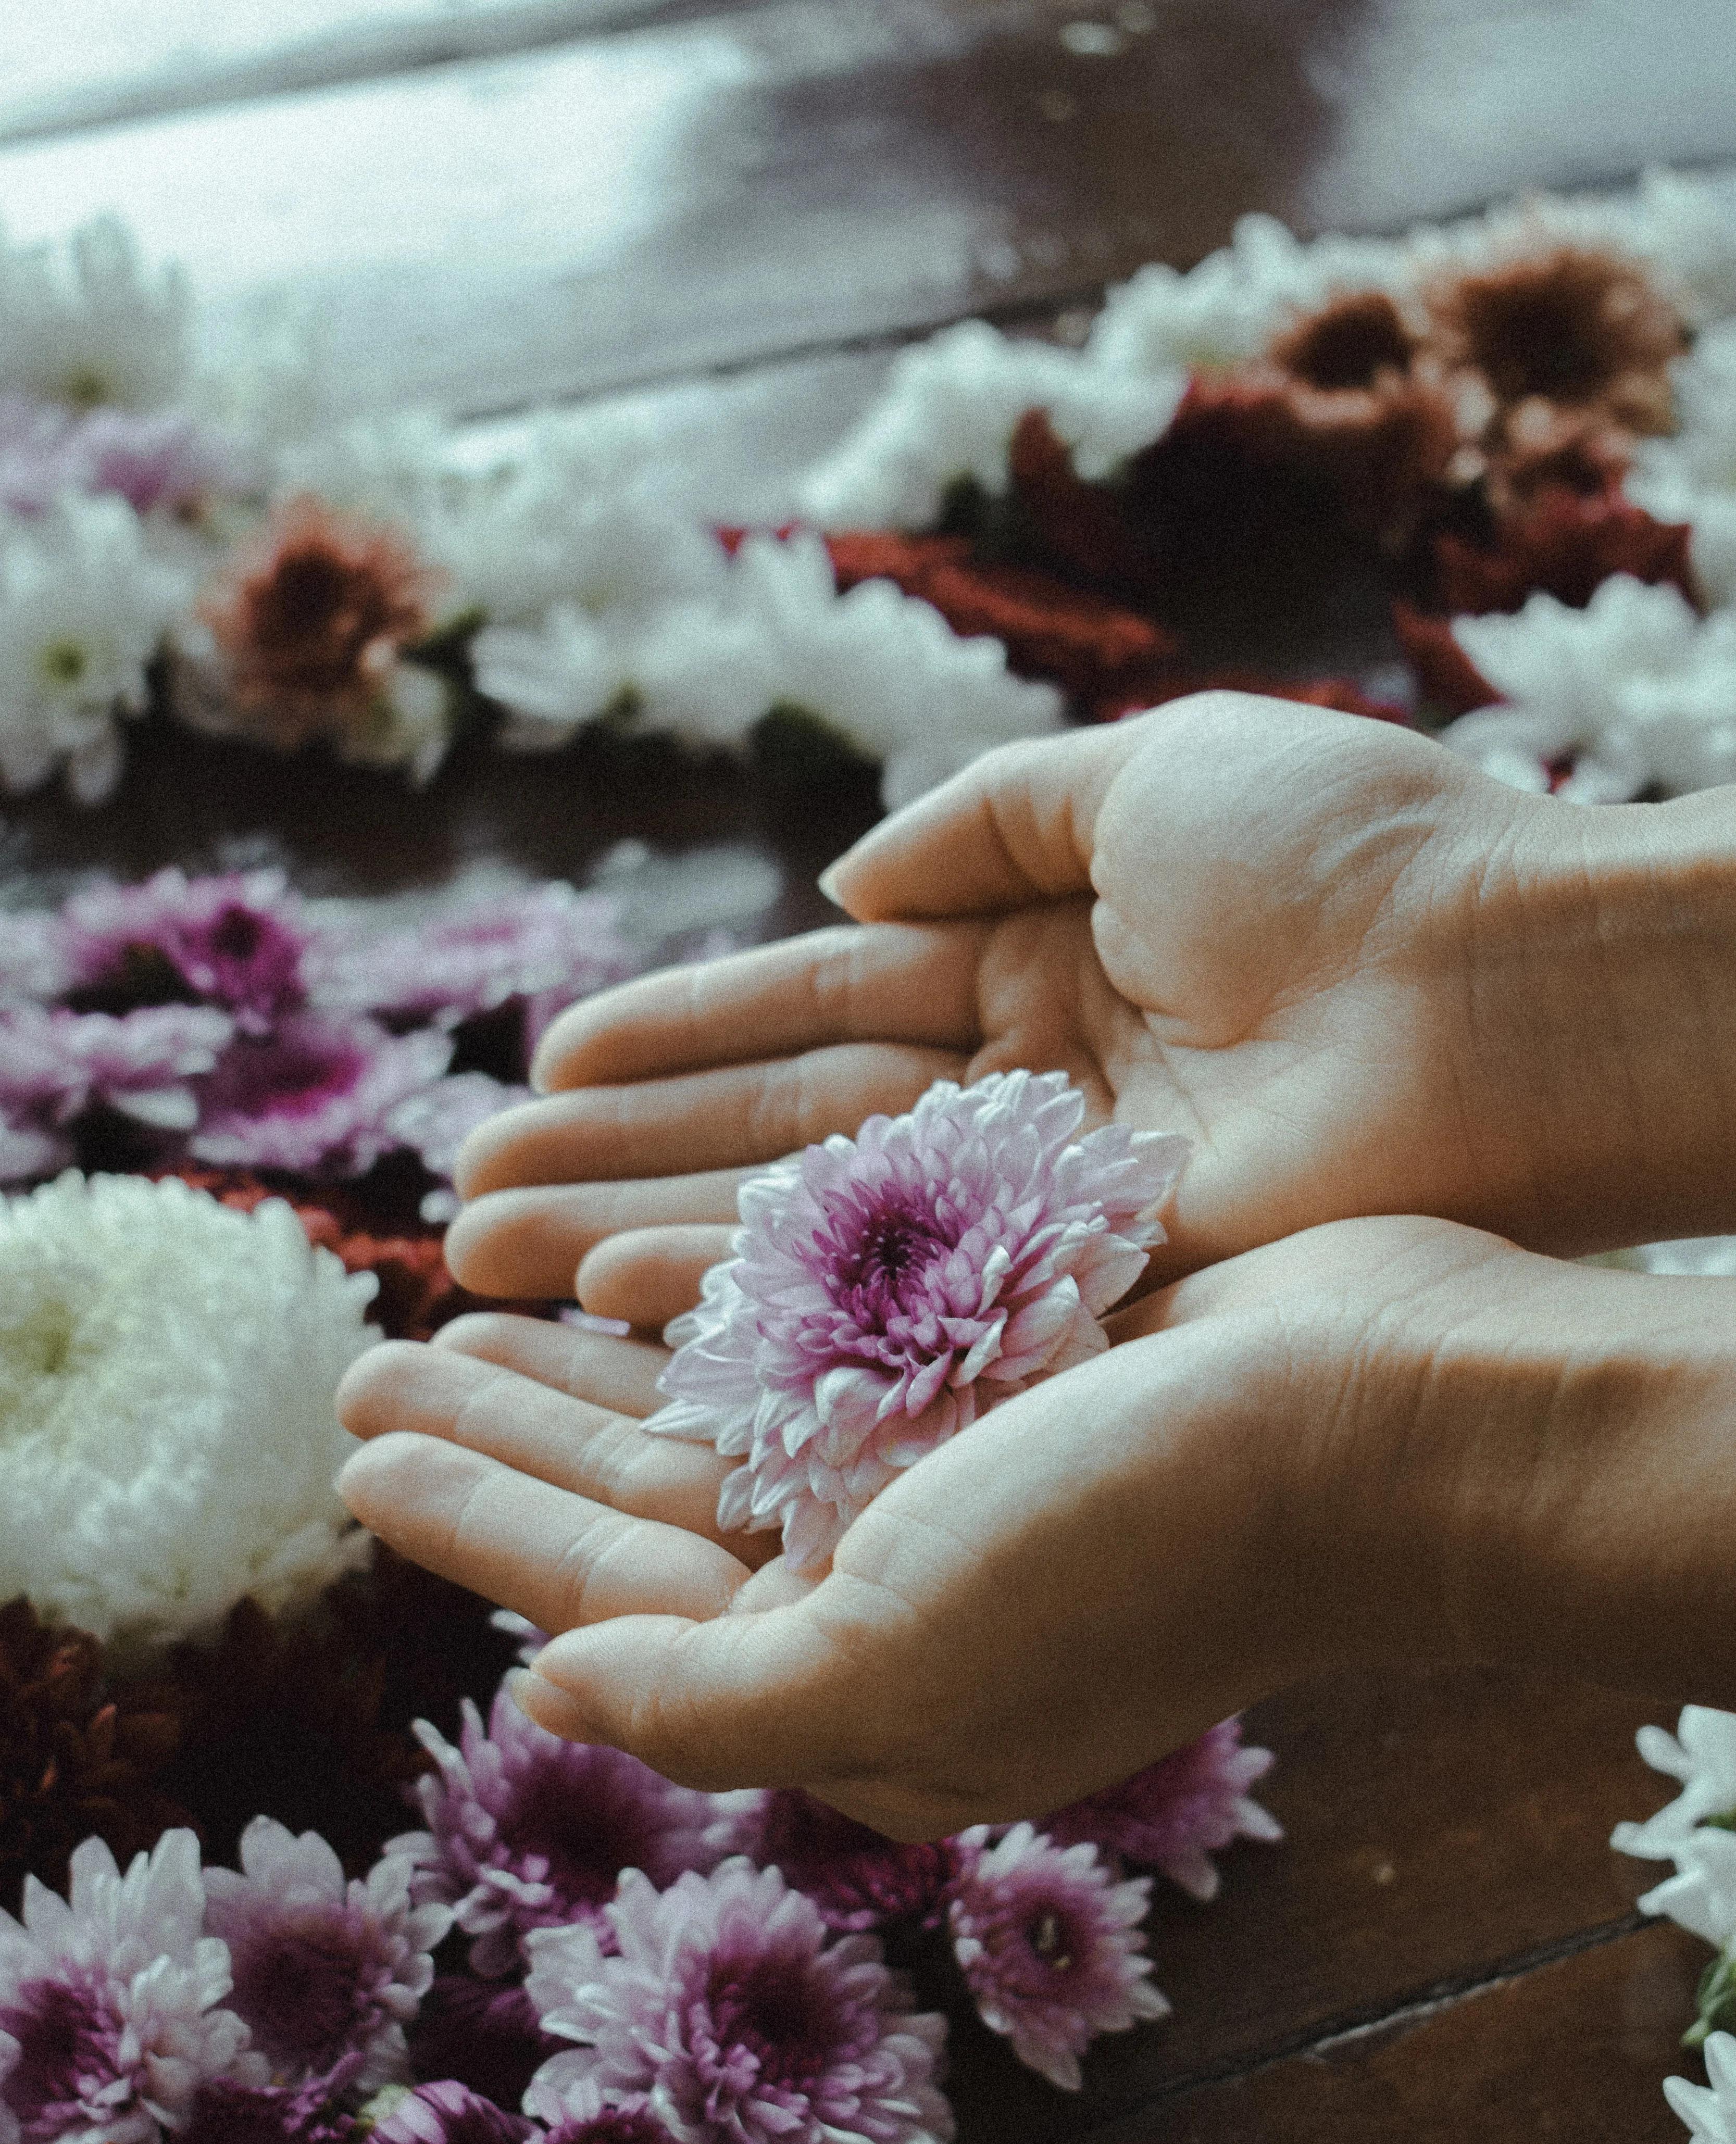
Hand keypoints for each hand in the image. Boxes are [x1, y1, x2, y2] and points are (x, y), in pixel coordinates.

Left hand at [339, 1217, 1618, 1837]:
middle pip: (647, 1502)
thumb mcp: (896, 1662)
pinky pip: (809, 1328)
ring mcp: (951, 1478)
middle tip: (374, 1358)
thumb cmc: (1141, 1549)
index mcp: (856, 1683)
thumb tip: (554, 1699)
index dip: (480, 1520)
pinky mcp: (1004, 1369)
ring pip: (716, 1410)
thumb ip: (709, 1700)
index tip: (362, 1443)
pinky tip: (639, 1250)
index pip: (614, 1597)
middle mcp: (894, 1591)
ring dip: (589, 1356)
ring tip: (468, 1285)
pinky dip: (715, 1291)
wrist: (1383, 1416)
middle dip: (509, 1431)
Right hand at [438, 693, 1735, 1327]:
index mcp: (1034, 973)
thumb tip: (840, 894)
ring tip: (489, 1256)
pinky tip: (616, 1304)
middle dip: (620, 1156)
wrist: (1496, 1002)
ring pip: (801, 1234)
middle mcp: (1016, 1107)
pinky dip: (749, 1304)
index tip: (548, 1054)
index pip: (817, 1014)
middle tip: (465, 1195)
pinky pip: (879, 1310)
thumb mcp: (1147, 777)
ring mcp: (1036, 1217)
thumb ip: (985, 826)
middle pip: (780, 1139)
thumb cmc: (1345, 861)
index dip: (682, 1037)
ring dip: (640, 1240)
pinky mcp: (1070, 1300)